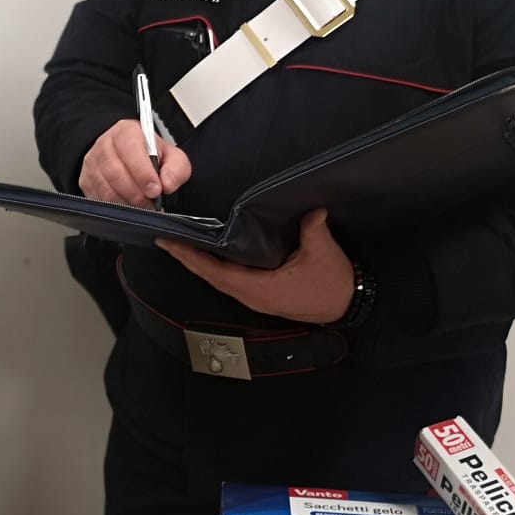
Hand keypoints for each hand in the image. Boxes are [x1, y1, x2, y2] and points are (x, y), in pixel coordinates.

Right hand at [80, 119, 192, 205]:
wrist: (131, 160)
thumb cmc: (150, 156)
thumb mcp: (172, 157)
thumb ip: (176, 169)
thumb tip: (167, 184)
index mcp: (126, 132)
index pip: (130, 149)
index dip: (143, 172)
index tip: (155, 190)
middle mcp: (105, 145)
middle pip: (115, 172)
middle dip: (136, 193)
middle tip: (151, 204)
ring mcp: (92, 163)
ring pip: (106, 189)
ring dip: (127, 203)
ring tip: (143, 207)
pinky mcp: (86, 181)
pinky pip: (99, 200)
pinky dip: (117, 208)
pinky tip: (129, 206)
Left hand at [157, 208, 354, 323]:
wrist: (347, 305)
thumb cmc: (333, 284)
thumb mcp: (323, 252)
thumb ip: (312, 228)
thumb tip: (310, 209)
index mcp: (258, 288)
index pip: (214, 271)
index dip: (190, 257)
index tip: (170, 243)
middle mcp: (251, 295)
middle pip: (209, 275)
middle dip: (187, 258)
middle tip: (167, 239)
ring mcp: (255, 297)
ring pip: (218, 279)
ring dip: (199, 263)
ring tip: (182, 245)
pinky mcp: (262, 295)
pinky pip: (230, 280)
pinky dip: (215, 267)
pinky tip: (211, 255)